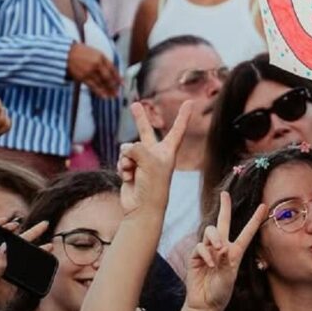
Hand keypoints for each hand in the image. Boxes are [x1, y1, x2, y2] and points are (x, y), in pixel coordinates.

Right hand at [0, 220, 46, 304]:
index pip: (25, 257)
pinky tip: (4, 221)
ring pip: (5, 234)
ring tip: (19, 224)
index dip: (38, 251)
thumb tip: (5, 246)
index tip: (51, 245)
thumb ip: (0, 266)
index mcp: (4, 268)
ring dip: (13, 227)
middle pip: (20, 241)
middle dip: (34, 232)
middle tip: (46, 223)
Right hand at [66, 43, 121, 100]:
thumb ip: (102, 61)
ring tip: (112, 96)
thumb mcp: (94, 52)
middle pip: (108, 77)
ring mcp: (90, 71)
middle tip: (118, 92)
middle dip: (114, 85)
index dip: (118, 77)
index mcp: (101, 56)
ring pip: (102, 83)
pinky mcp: (83, 77)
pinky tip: (104, 96)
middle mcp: (97, 64)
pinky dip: (99, 91)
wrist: (66, 53)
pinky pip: (93, 86)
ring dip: (108, 90)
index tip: (122, 83)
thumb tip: (110, 71)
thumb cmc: (80, 52)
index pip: (113, 68)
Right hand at [117, 100, 191, 216]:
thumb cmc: (153, 186)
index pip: (178, 128)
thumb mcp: (149, 162)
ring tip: (134, 171)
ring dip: (127, 159)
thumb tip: (126, 148)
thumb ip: (137, 148)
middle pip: (146, 131)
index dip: (183, 115)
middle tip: (134, 105)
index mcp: (168, 150)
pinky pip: (122, 160)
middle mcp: (156, 154)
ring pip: (127, 149)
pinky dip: (123, 168)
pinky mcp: (130, 169)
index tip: (190, 102)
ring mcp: (142, 161)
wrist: (143, 209)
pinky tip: (129, 177)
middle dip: (140, 118)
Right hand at [184, 190, 266, 310]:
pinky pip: (200, 246)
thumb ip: (226, 261)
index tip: (264, 206)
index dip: (255, 219)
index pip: (247, 232)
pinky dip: (205, 252)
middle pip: (223, 222)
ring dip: (215, 238)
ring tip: (219, 249)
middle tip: (224, 194)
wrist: (206, 303)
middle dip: (224, 207)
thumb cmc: (221, 291)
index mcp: (236, 251)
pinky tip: (209, 263)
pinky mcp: (196, 256)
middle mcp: (222, 247)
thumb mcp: (229, 277)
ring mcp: (208, 250)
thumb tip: (221, 247)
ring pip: (210, 231)